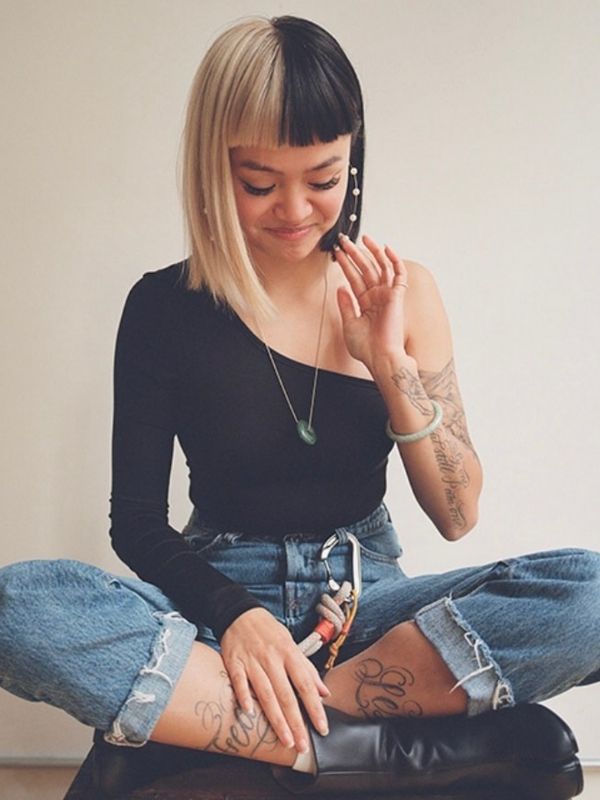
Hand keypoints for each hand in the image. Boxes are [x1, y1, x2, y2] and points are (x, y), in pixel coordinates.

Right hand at [220, 607, 329, 751]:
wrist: (240, 612)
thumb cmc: (269, 632)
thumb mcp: (291, 644)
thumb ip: (307, 669)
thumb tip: (324, 692)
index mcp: (289, 653)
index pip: (305, 684)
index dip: (314, 707)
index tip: (322, 728)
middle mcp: (272, 658)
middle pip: (286, 694)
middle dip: (296, 722)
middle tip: (302, 745)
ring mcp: (252, 660)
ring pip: (266, 692)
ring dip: (275, 719)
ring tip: (285, 740)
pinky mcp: (234, 662)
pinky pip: (239, 681)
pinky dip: (243, 696)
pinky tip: (249, 713)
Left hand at [334, 233, 408, 371]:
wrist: (381, 358)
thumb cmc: (367, 348)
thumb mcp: (349, 324)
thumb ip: (345, 304)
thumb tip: (341, 287)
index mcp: (365, 303)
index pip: (354, 278)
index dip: (345, 265)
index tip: (337, 254)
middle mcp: (376, 297)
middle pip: (365, 269)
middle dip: (355, 254)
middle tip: (344, 241)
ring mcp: (387, 295)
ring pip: (381, 267)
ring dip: (372, 252)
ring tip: (362, 239)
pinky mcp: (397, 296)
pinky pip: (398, 274)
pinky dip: (394, 260)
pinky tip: (386, 248)